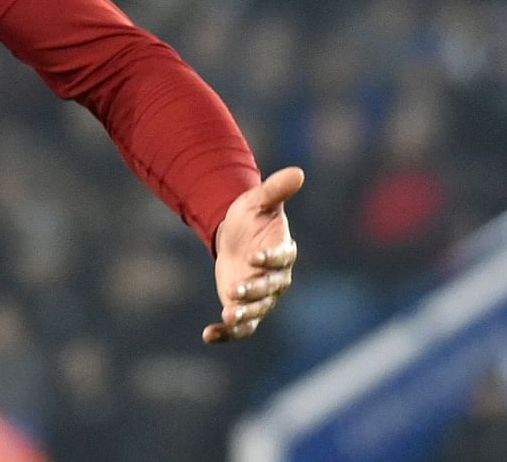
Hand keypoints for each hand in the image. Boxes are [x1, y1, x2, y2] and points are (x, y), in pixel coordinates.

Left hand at [204, 165, 303, 343]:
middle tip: (234, 291)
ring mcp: (262, 296)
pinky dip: (225, 333)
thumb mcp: (259, 201)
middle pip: (269, 289)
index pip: (281, 259)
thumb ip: (276, 190)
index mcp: (283, 252)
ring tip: (226, 317)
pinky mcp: (245, 308)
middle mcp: (276, 279)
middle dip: (254, 292)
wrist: (236, 236)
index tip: (254, 257)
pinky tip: (207, 336)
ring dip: (242, 316)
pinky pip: (240, 327)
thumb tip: (298, 171)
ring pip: (256, 312)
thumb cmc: (251, 217)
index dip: (269, 259)